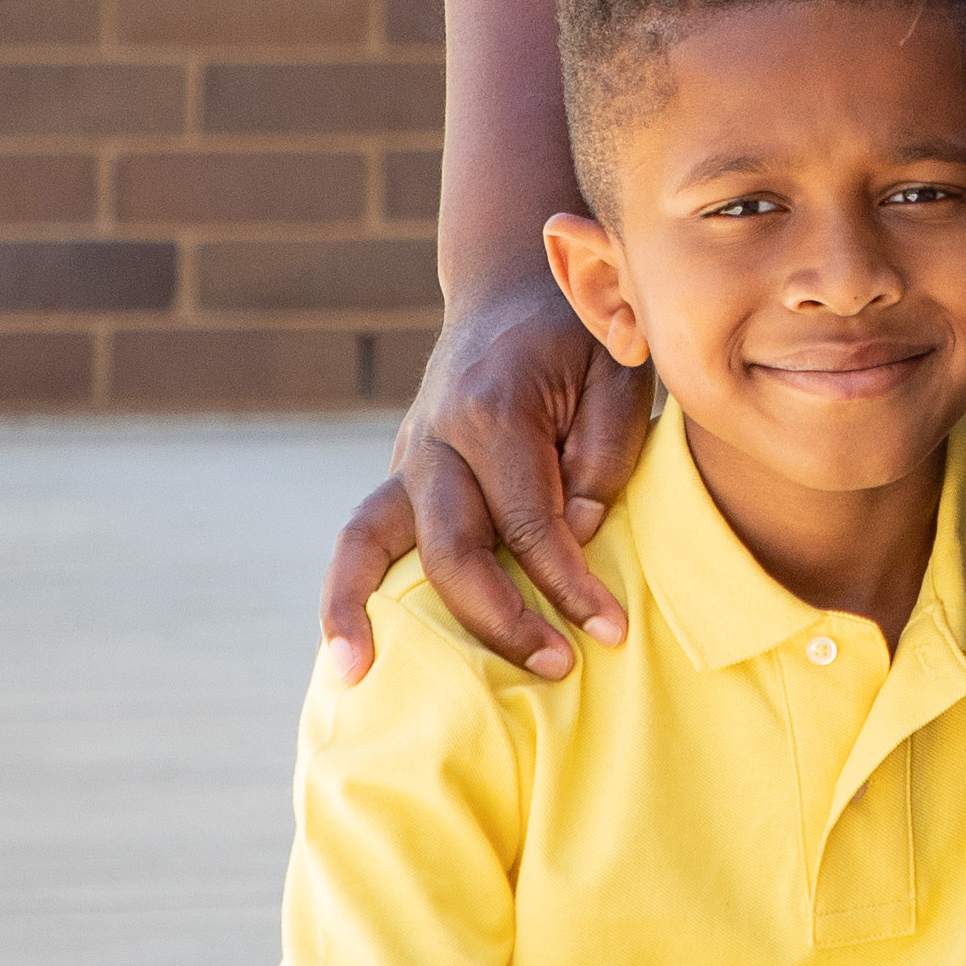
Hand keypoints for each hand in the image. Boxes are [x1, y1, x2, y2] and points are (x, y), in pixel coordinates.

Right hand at [320, 276, 654, 682]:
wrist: (516, 286)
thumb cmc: (583, 336)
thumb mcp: (620, 372)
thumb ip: (604, 453)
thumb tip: (577, 533)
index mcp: (493, 409)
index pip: (530, 523)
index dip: (571, 585)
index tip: (612, 630)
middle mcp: (435, 435)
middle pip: (452, 547)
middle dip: (503, 620)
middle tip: (561, 667)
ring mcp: (408, 454)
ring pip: (369, 541)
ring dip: (362, 611)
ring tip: (356, 678)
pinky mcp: (401, 473)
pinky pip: (362, 536)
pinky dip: (345, 591)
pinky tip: (348, 653)